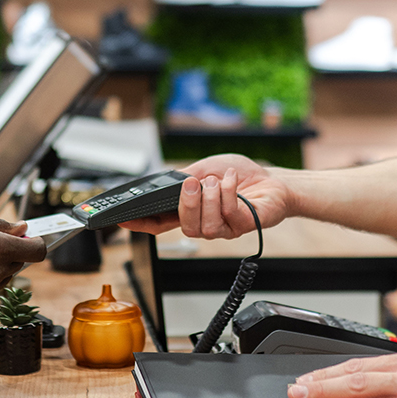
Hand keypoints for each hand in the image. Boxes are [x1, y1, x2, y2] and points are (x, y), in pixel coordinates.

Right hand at [118, 154, 290, 238]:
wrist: (272, 180)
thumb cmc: (239, 176)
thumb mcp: (205, 169)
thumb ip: (185, 177)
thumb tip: (170, 181)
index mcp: (190, 211)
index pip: (160, 223)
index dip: (141, 224)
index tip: (124, 220)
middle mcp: (205, 223)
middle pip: (184, 227)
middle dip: (187, 203)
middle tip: (193, 183)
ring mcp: (224, 228)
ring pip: (206, 225)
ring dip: (211, 197)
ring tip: (217, 181)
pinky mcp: (243, 226)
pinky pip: (229, 214)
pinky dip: (229, 191)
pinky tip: (232, 180)